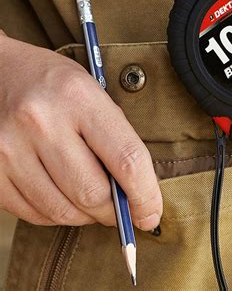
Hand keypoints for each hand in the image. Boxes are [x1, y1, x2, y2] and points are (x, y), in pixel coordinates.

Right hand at [0, 33, 161, 228]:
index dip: (146, 195)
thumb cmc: (55, 83)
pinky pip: (33, 213)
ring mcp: (10, 148)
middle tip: (122, 209)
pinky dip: (57, 214)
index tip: (151, 213)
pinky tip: (64, 196)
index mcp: (78, 97)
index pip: (126, 159)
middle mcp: (41, 122)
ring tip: (93, 201)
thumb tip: (136, 191)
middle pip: (93, 193)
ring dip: (86, 215)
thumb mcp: (93, 92)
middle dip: (115, 211)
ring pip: (63, 210)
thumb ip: (115, 137)